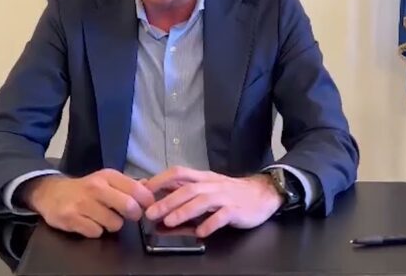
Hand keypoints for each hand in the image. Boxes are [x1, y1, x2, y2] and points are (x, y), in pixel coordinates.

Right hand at [20, 169, 154, 237]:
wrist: (51, 193)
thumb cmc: (84, 188)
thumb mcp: (105, 180)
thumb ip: (128, 184)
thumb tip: (149, 186)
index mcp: (107, 176)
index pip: (136, 189)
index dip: (146, 201)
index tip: (146, 206)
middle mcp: (95, 187)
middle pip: (128, 206)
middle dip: (133, 215)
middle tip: (129, 215)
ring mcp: (82, 204)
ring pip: (114, 223)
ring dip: (112, 225)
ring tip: (104, 218)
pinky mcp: (71, 219)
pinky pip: (96, 232)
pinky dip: (96, 231)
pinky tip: (90, 222)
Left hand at [143, 166, 283, 237]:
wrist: (263, 194)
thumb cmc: (231, 192)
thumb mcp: (207, 186)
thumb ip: (184, 188)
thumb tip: (156, 189)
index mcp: (203, 178)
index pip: (178, 173)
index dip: (160, 180)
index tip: (143, 190)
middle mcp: (212, 185)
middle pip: (188, 189)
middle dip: (167, 200)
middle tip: (150, 213)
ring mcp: (225, 197)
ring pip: (202, 200)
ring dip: (184, 211)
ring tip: (169, 222)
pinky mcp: (236, 210)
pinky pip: (222, 216)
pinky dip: (210, 224)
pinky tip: (200, 232)